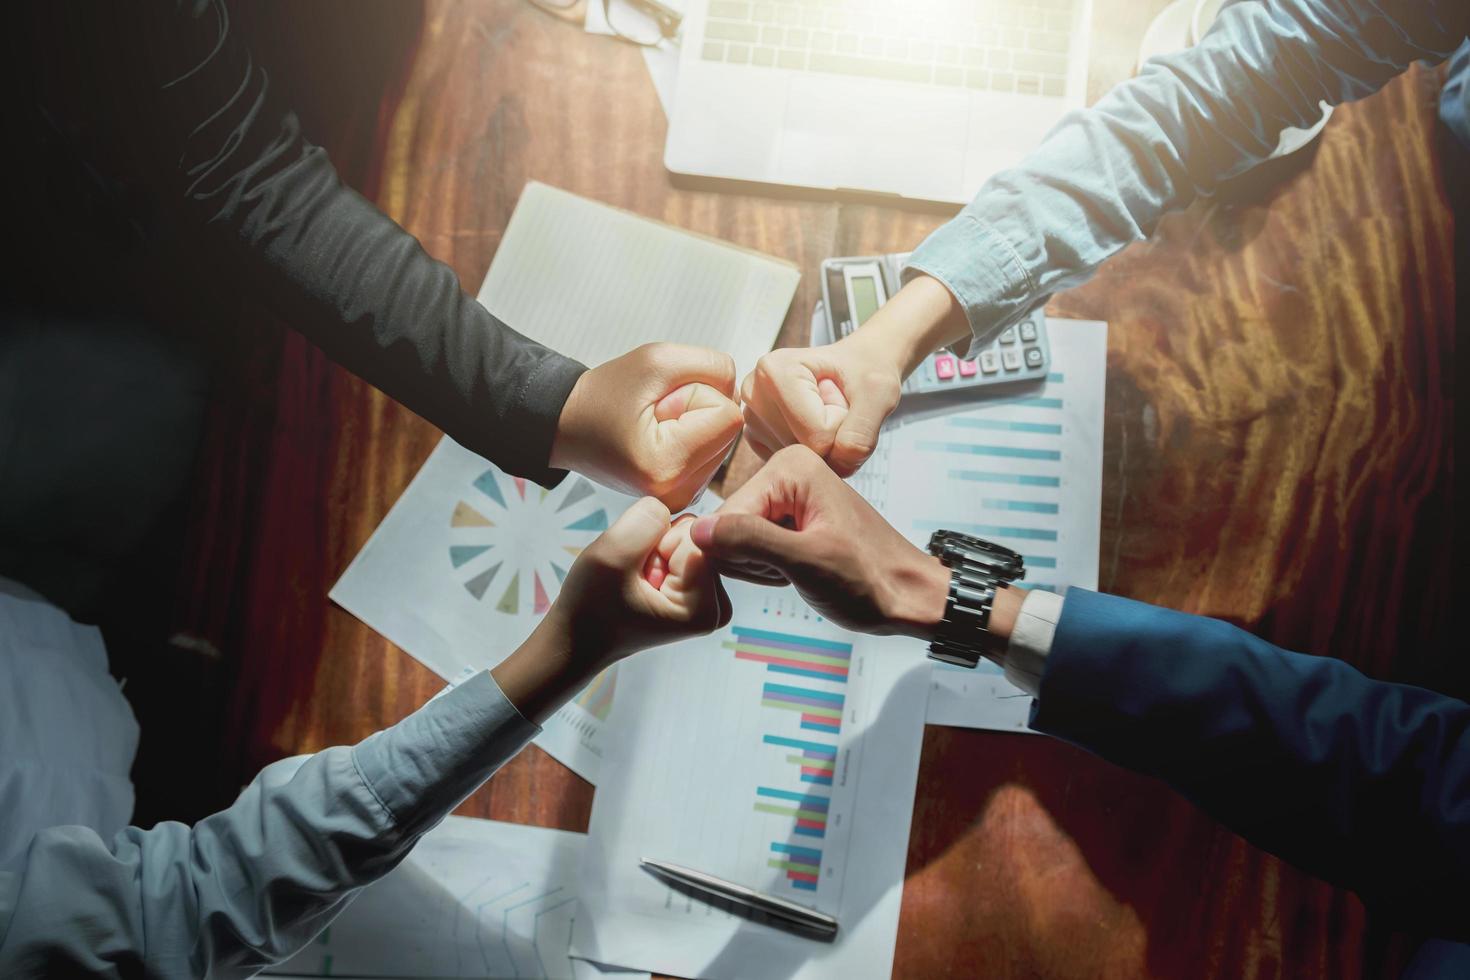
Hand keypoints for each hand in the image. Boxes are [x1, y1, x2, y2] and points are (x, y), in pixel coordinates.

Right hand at [493, 498, 731, 721]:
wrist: (577, 637)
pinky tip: (639, 580)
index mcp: (705, 609)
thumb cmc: (590, 606)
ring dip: (652, 551)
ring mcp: (710, 599)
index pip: (693, 537)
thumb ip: (646, 520)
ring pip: (684, 539)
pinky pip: (679, 547)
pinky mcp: (697, 591)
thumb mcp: (611, 555)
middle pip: (694, 537)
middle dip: (655, 547)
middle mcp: (718, 607)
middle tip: (631, 579)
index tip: (633, 577)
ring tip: (632, 581)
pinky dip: (654, 556)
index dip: (654, 544)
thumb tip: (667, 505)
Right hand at [550, 343, 742, 509]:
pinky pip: (713, 450)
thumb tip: (742, 391)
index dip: (698, 394)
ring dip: (696, 421)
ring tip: (653, 425)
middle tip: (652, 413)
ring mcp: (682, 498)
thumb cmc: (606, 392)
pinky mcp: (683, 494)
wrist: (569, 425)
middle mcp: (678, 493)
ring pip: (723, 439)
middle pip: (729, 429)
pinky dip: (693, 435)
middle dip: (698, 409)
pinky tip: (660, 438)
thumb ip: (714, 366)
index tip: (658, 402)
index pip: (729, 415)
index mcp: (668, 466)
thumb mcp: (658, 360)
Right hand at [691, 445, 948, 635]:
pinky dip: (768, 569)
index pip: (724, 516)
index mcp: (789, 467)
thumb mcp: (807, 562)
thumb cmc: (870, 579)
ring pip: (734, 541)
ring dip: (761, 568)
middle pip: (726, 526)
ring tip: (802, 570)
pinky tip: (798, 571)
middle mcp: (783, 471)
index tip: (786, 566)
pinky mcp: (784, 518)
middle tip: (797, 569)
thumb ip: (750, 541)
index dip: (742, 555)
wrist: (906, 596)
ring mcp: (783, 495)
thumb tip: (696, 531)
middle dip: (752, 560)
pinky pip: (749, 547)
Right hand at [738, 274, 969, 476]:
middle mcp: (752, 389)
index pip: (814, 435)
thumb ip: (863, 431)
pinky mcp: (756, 433)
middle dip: (832, 437)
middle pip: (803, 449)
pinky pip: (792, 463)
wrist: (868, 362)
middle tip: (839, 406)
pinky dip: (814, 452)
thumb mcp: (879, 395)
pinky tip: (818, 427)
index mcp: (775, 369)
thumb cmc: (872, 369)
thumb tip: (840, 461)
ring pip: (797, 459)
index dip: (844, 426)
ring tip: (830, 413)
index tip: (846, 397)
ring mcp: (751, 413)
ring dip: (825, 445)